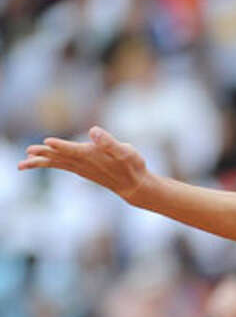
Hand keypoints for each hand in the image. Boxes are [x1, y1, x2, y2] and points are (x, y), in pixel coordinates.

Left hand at [18, 126, 149, 202]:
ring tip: (21, 165)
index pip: (74, 150)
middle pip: (60, 158)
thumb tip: (94, 131)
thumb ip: (109, 142)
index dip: (61, 146)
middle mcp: (83, 163)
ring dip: (39, 162)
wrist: (133, 185)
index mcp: (93, 156)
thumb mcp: (126, 151)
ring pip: (57, 163)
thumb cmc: (132, 166)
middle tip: (28, 152)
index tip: (47, 142)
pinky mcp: (80, 169)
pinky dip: (47, 163)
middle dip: (43, 154)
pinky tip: (38, 161)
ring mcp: (80, 167)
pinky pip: (59, 166)